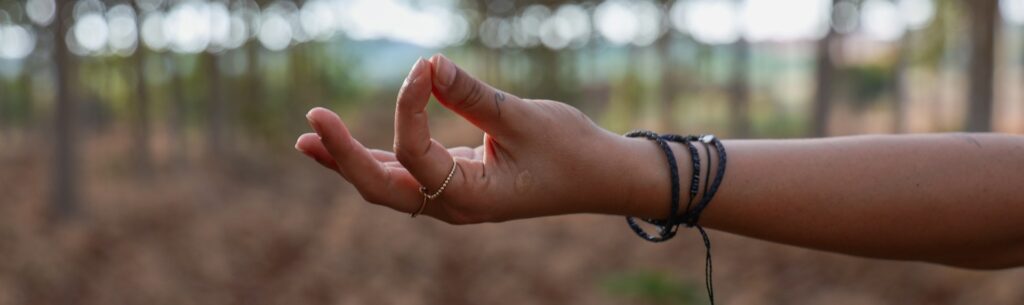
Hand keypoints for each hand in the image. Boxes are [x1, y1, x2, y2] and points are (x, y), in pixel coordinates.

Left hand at [295, 55, 664, 223]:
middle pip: (382, 187)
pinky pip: (406, 175)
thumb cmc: (571, 151)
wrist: (601, 178)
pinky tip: (343, 147)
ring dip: (348, 161)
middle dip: (344, 157)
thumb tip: (428, 64)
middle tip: (312, 124)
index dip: (409, 106)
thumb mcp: (523, 118)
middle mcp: (454, 206)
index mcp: (472, 198)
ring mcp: (452, 199)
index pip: (417, 152)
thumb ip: (471, 94)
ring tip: (308, 139)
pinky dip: (375, 159)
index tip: (424, 66)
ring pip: (387, 185)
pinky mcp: (454, 184)